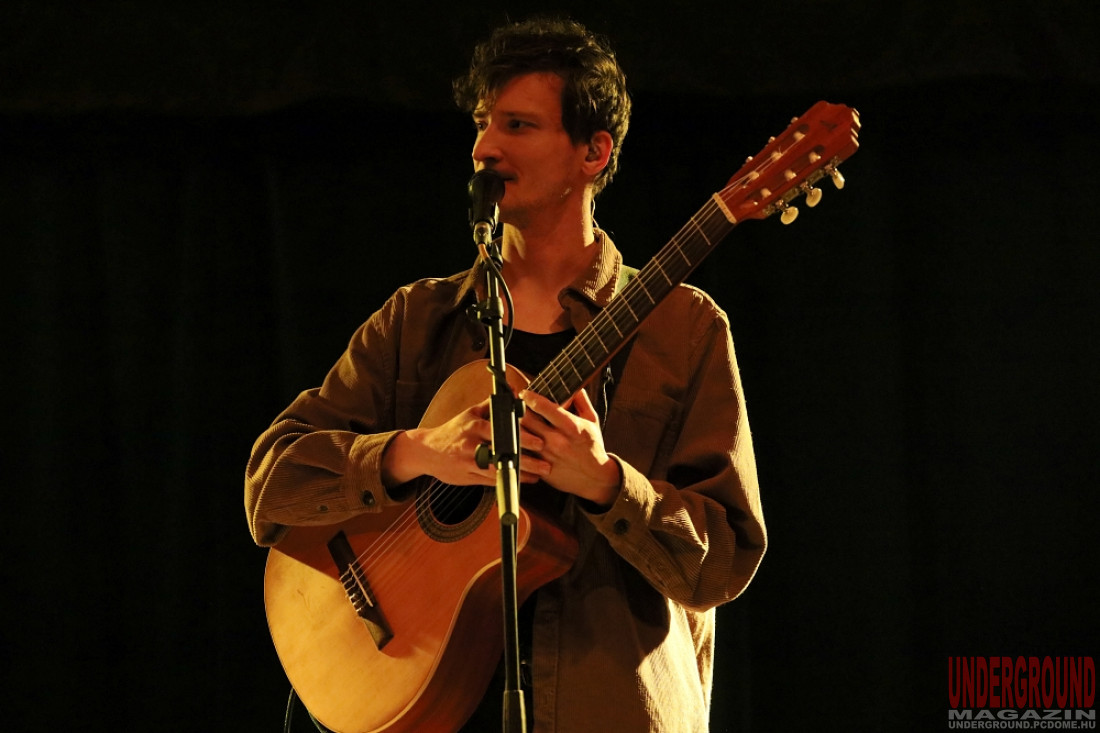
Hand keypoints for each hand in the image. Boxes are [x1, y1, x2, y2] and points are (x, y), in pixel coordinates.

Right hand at [382, 398, 544, 487]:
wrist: (428, 451)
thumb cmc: (454, 430)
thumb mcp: (470, 413)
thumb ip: (492, 404)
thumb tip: (512, 389)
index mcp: (474, 426)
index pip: (501, 431)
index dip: (520, 438)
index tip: (538, 441)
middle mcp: (471, 445)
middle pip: (502, 454)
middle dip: (525, 460)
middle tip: (545, 463)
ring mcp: (469, 463)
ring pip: (499, 470)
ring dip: (521, 473)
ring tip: (540, 474)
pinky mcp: (468, 477)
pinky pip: (492, 481)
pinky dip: (510, 481)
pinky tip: (525, 480)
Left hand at [518, 388, 621, 506]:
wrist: (595, 478)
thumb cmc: (593, 448)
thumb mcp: (593, 422)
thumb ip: (582, 402)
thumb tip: (575, 387)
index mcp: (572, 427)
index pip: (545, 407)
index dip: (531, 397)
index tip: (525, 393)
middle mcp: (558, 440)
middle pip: (528, 419)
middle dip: (520, 409)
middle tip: (516, 405)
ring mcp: (547, 455)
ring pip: (522, 435)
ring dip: (517, 426)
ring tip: (514, 419)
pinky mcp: (541, 468)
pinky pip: (522, 453)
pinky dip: (518, 444)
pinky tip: (516, 438)